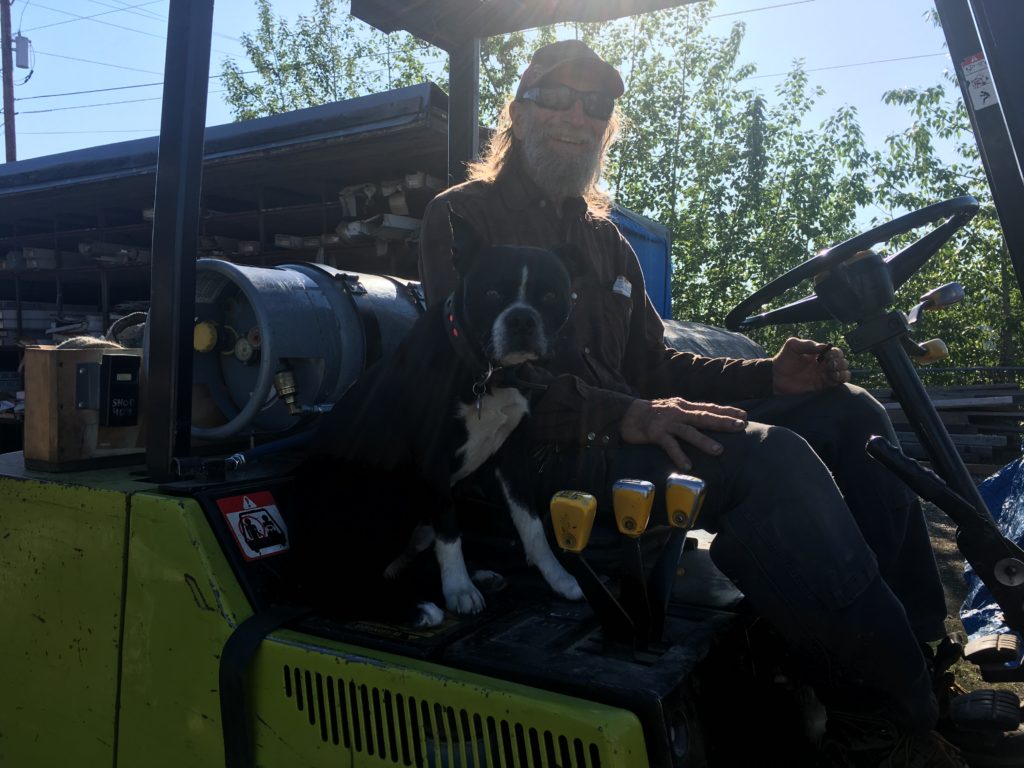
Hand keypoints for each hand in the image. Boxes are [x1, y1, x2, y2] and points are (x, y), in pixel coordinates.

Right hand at [620, 397, 747, 470]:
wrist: (628, 415)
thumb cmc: (655, 415)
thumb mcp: (675, 410)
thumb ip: (691, 414)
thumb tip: (712, 419)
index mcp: (685, 407)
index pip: (709, 407)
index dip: (726, 411)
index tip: (744, 415)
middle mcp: (678, 412)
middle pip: (703, 417)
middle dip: (722, 421)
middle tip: (739, 426)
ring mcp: (667, 423)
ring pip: (688, 431)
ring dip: (703, 441)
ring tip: (718, 450)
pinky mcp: (655, 433)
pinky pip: (669, 445)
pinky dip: (679, 455)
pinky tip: (688, 466)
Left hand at [771, 337, 850, 394]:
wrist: (776, 377)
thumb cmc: (784, 359)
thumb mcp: (792, 346)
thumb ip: (806, 344)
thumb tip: (823, 346)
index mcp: (819, 354)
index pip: (835, 352)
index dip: (836, 353)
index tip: (828, 355)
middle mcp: (824, 364)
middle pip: (842, 362)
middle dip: (840, 362)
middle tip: (830, 364)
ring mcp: (824, 375)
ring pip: (843, 373)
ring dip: (843, 371)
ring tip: (833, 372)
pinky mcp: (822, 386)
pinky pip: (837, 383)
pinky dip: (840, 380)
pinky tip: (833, 378)